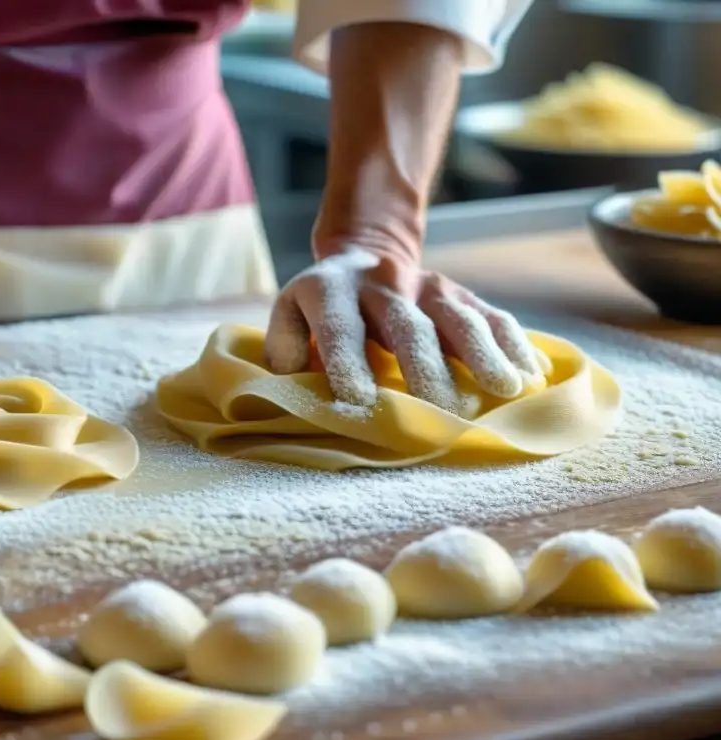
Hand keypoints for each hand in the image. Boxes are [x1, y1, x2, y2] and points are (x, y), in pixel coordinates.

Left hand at [263, 248, 546, 412]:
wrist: (366, 253)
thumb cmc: (322, 307)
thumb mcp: (290, 314)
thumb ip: (285, 346)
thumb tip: (295, 385)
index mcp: (330, 291)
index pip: (338, 327)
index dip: (346, 362)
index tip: (358, 401)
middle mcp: (381, 285)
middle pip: (407, 325)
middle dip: (425, 367)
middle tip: (441, 409)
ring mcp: (427, 286)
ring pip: (457, 318)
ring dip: (483, 355)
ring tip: (504, 392)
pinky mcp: (461, 295)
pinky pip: (492, 317)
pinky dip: (514, 345)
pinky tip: (532, 376)